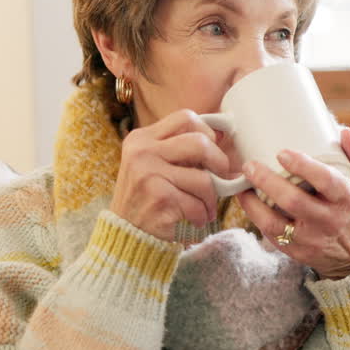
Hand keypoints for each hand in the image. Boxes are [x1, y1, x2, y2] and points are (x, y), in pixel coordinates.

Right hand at [111, 109, 228, 241]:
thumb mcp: (156, 163)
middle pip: (200, 142)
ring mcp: (148, 174)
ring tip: (206, 207)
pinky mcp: (158, 198)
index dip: (207, 131)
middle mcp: (142, 151)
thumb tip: (223, 134)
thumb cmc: (149, 195)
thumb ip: (180, 148)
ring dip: (211, 198)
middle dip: (219, 162)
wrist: (126, 232)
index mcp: (142, 138)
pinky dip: (203, 215)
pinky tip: (196, 219)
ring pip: (203, 179)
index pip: (186, 117)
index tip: (213, 149)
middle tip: (221, 178)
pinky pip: (197, 204)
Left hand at [238, 127, 349, 279]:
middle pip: (294, 201)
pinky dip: (256, 218)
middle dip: (268, 181)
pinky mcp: (298, 252)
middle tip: (250, 166)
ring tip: (242, 186)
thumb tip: (344, 131)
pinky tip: (248, 203)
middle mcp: (330, 220)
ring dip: (254, 204)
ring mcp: (313, 239)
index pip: (326, 180)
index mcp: (348, 198)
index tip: (282, 153)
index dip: (303, 166)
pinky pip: (271, 236)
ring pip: (276, 223)